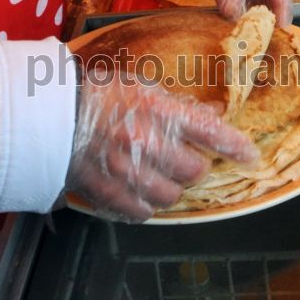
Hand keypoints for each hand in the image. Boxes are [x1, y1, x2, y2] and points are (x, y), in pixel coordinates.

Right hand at [64, 70, 258, 222]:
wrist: (49, 115)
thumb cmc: (96, 95)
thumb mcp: (141, 88)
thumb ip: (178, 105)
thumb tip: (214, 114)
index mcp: (157, 110)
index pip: (210, 131)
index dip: (235, 147)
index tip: (249, 156)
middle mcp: (145, 141)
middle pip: (194, 170)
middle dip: (195, 167)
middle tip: (184, 160)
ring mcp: (126, 170)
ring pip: (171, 195)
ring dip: (172, 187)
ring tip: (160, 175)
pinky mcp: (108, 192)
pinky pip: (143, 212)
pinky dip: (147, 204)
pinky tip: (139, 190)